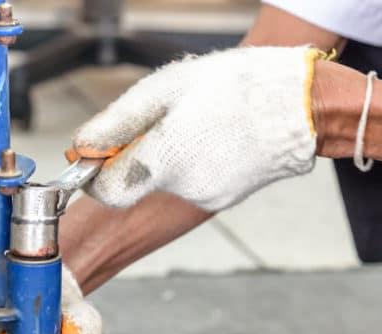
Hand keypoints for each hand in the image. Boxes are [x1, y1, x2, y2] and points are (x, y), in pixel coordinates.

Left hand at [73, 46, 323, 211]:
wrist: (301, 107)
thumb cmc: (236, 88)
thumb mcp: (165, 90)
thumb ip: (116, 124)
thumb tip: (80, 149)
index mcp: (164, 161)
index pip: (107, 192)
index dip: (94, 173)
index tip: (97, 152)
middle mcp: (183, 188)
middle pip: (138, 181)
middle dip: (140, 152)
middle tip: (163, 116)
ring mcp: (206, 196)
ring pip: (167, 179)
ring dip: (170, 153)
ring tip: (200, 119)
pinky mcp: (225, 198)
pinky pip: (194, 181)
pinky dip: (195, 161)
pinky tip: (217, 135)